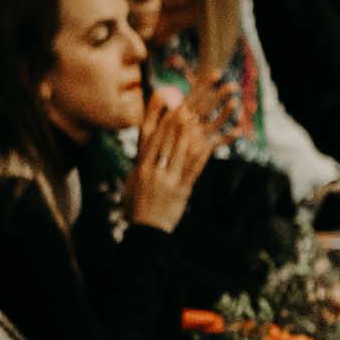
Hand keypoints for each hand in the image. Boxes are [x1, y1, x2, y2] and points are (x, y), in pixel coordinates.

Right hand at [125, 88, 218, 234]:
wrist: (147, 232)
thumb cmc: (136, 208)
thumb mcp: (132, 185)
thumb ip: (139, 167)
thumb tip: (143, 153)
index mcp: (140, 169)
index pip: (151, 141)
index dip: (160, 124)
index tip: (165, 111)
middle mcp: (153, 173)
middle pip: (165, 143)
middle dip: (175, 124)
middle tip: (184, 106)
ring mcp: (168, 182)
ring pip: (179, 154)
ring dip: (188, 135)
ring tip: (196, 119)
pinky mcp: (182, 191)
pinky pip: (193, 170)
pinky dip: (200, 157)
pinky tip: (207, 145)